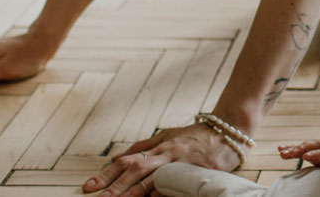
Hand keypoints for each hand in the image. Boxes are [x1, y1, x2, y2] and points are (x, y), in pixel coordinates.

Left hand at [84, 124, 241, 196]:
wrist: (230, 129)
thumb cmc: (197, 136)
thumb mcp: (167, 136)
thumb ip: (143, 148)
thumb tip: (117, 158)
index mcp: (157, 147)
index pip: (126, 161)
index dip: (107, 174)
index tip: (89, 186)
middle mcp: (166, 154)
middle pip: (135, 171)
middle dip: (114, 186)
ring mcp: (182, 163)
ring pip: (153, 179)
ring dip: (133, 192)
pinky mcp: (199, 171)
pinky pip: (178, 184)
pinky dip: (163, 191)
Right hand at [279, 141, 319, 195]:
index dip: (317, 155)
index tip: (307, 156)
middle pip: (313, 147)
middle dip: (301, 149)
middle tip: (289, 153)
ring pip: (307, 147)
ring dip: (294, 148)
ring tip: (282, 152)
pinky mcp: (315, 154)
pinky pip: (303, 150)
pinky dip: (292, 148)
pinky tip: (280, 150)